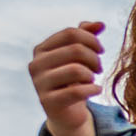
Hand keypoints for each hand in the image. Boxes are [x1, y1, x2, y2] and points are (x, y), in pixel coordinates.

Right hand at [30, 21, 107, 135]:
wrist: (67, 112)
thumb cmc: (74, 80)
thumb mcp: (79, 57)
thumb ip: (87, 36)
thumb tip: (100, 23)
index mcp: (41, 50)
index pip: (71, 33)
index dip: (91, 39)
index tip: (100, 50)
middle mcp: (36, 64)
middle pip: (75, 49)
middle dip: (94, 58)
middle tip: (99, 68)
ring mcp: (39, 83)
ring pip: (76, 70)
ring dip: (92, 75)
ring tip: (92, 79)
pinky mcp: (48, 102)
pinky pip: (76, 91)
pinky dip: (92, 89)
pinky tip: (96, 90)